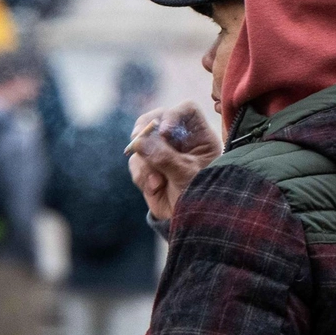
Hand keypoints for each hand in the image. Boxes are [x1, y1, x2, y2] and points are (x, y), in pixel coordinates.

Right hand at [127, 102, 220, 220]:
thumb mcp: (186, 176)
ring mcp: (162, 151)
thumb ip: (164, 158)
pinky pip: (135, 161)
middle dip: (145, 129)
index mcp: (200, 136)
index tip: (164, 133)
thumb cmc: (199, 198)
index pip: (186, 111)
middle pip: (157, 117)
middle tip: (136, 138)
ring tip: (157, 182)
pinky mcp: (148, 166)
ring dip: (145, 162)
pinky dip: (140, 174)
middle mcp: (181, 140)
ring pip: (142, 142)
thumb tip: (139, 141)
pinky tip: (154, 188)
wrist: (188, 223)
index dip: (173, 115)